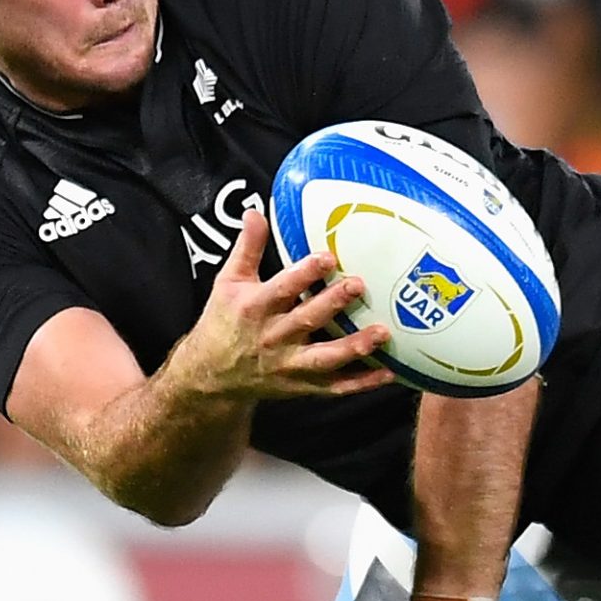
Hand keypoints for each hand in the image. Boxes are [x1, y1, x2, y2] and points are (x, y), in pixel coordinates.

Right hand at [175, 208, 392, 400]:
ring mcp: (289, 365)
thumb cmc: (224, 321)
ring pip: (324, 358)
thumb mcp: (228, 282)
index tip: (328, 257)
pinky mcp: (302, 385)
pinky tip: (389, 372)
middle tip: (359, 285)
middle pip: (307, 320)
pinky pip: (335, 388)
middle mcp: (273, 337)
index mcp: (255, 308)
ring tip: (382, 333)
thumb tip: (255, 212)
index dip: (304, 273)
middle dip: (333, 304)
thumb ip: (247, 248)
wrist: (211, 375)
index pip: (282, 288)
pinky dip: (361, 383)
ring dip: (354, 347)